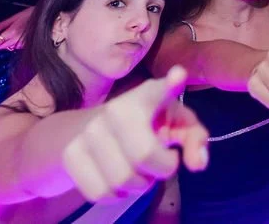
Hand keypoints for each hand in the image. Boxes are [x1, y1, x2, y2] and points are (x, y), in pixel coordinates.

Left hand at [0, 7, 32, 50]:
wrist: (48, 19)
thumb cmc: (32, 15)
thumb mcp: (15, 17)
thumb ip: (0, 25)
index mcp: (11, 33)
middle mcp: (15, 41)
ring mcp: (20, 46)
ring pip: (6, 48)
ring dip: (4, 42)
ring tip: (9, 32)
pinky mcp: (24, 47)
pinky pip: (13, 47)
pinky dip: (11, 42)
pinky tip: (16, 35)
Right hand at [62, 66, 208, 202]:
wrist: (88, 129)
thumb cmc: (145, 125)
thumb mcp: (174, 125)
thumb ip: (195, 139)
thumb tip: (198, 164)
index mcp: (147, 96)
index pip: (158, 89)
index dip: (170, 84)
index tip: (179, 76)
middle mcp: (116, 108)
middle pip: (144, 153)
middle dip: (161, 168)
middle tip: (162, 162)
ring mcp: (89, 130)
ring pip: (123, 178)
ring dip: (138, 184)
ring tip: (139, 169)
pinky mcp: (70, 153)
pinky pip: (101, 192)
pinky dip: (114, 194)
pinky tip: (116, 178)